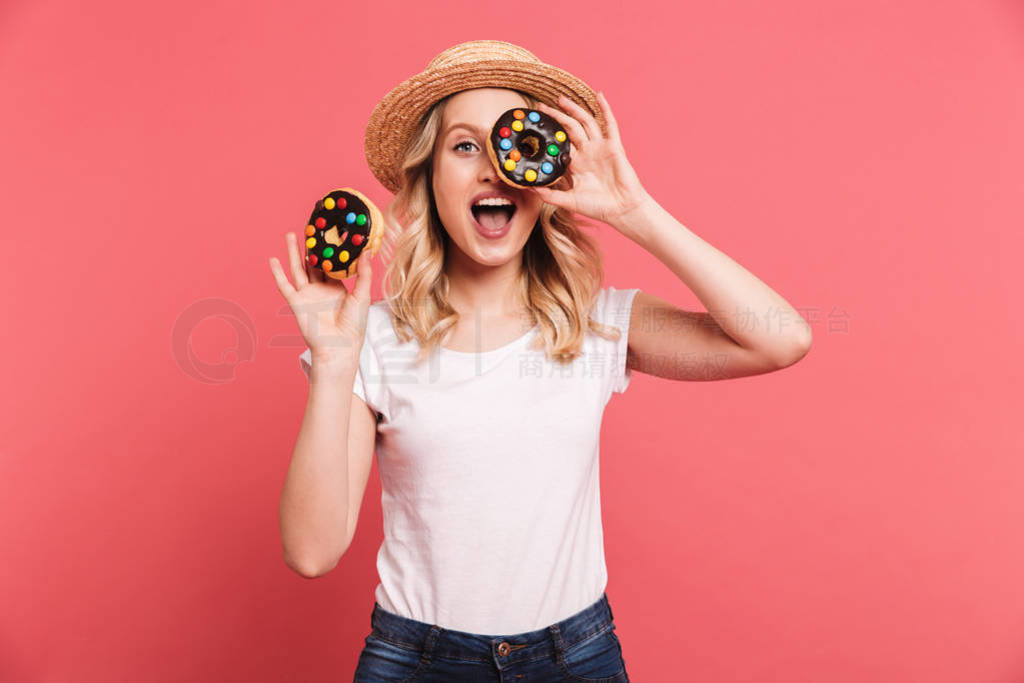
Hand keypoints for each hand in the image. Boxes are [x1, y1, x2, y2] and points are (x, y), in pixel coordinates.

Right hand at [269, 231, 372, 363]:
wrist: (340, 347)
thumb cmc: (354, 325)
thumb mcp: (362, 295)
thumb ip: (364, 273)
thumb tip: (367, 251)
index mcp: (336, 288)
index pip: (331, 264)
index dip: (329, 249)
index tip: (330, 231)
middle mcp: (320, 289)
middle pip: (312, 263)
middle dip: (310, 246)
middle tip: (309, 227)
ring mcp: (307, 295)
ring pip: (298, 268)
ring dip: (293, 252)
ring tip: (291, 234)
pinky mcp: (297, 302)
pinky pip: (285, 285)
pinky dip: (278, 273)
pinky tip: (273, 260)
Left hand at [528, 92, 651, 229]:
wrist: (621, 210)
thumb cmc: (597, 207)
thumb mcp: (568, 201)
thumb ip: (549, 195)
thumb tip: (529, 188)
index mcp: (575, 164)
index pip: (559, 143)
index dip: (548, 134)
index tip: (534, 125)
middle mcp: (587, 153)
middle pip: (569, 128)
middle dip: (556, 117)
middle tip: (541, 107)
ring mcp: (600, 148)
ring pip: (585, 123)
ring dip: (574, 109)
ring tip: (560, 99)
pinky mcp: (614, 147)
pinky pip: (610, 124)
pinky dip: (605, 109)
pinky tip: (599, 95)